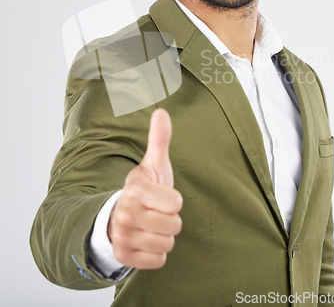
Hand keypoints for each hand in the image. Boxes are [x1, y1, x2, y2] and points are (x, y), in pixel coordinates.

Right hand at [108, 108, 182, 268]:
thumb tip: (162, 111)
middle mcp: (125, 213)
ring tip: (151, 226)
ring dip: (164, 237)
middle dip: (170, 220)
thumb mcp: (153, 165)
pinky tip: (146, 241)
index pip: (176, 203)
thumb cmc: (144, 190)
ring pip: (167, 244)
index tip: (162, 196)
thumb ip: (159, 139)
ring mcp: (122, 236)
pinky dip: (156, 254)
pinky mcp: (123, 256)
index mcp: (135, 189)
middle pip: (174, 226)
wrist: (118, 216)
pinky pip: (158, 261)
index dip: (174, 201)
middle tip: (156, 213)